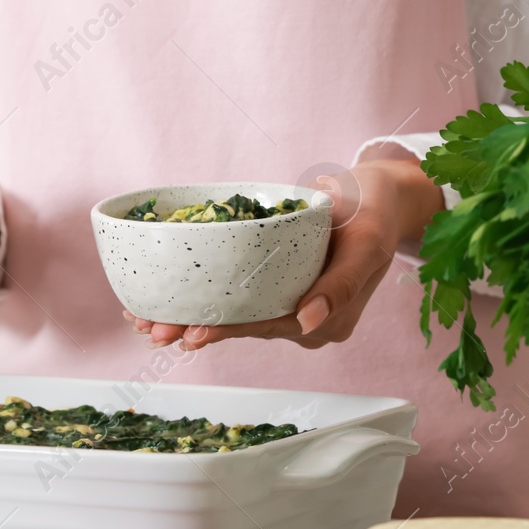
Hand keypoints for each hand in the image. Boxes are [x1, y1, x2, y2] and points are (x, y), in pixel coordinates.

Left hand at [128, 159, 443, 349]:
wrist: (383, 194)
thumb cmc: (376, 210)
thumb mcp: (366, 242)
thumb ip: (341, 285)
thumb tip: (307, 324)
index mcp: (329, 318)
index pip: (268, 326)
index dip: (228, 330)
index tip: (192, 334)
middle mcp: (306, 318)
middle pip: (245, 326)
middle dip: (197, 328)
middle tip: (151, 330)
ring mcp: (292, 303)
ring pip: (237, 315)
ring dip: (191, 318)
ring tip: (144, 321)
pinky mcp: (278, 284)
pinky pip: (239, 296)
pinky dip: (204, 297)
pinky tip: (166, 301)